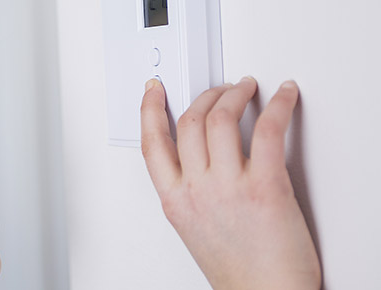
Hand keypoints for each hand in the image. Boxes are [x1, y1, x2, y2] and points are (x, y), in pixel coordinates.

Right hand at [140, 77, 321, 289]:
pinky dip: (279, 106)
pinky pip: (268, 130)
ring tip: (246, 89)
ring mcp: (228, 186)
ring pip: (220, 118)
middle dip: (204, 96)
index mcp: (175, 201)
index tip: (155, 90)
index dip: (149, 109)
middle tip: (219, 90)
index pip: (152, 143)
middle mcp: (196, 190)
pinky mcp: (265, 186)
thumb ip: (191, 191)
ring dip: (235, 94)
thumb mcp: (196, 228)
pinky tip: (285, 97)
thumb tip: (201, 158)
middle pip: (188, 122)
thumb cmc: (239, 271)